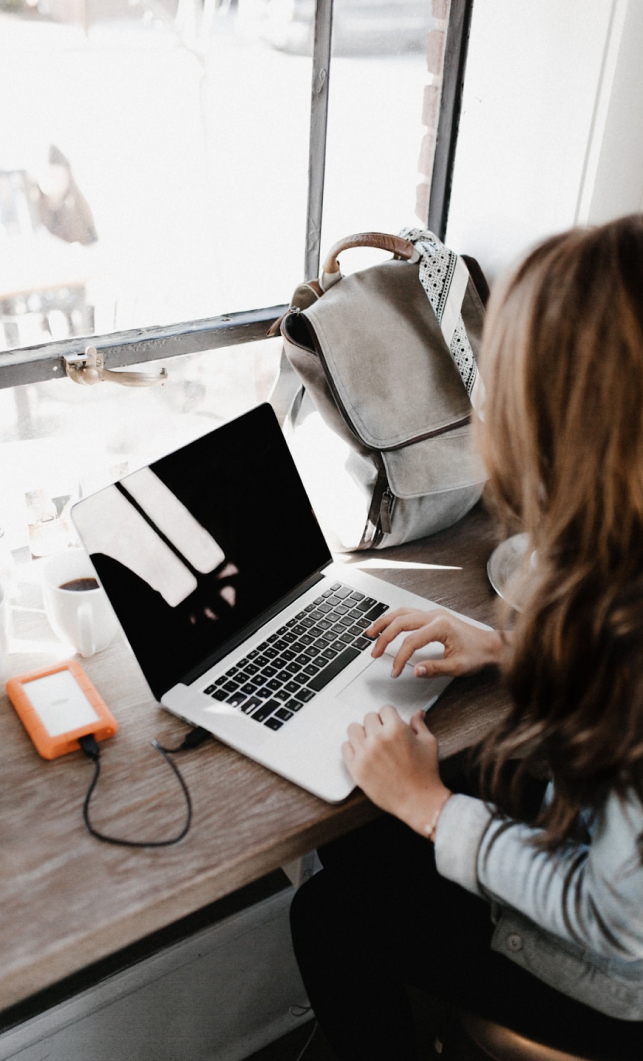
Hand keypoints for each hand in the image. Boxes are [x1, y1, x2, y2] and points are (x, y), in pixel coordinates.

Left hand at [342, 706, 450, 835]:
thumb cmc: (426, 773)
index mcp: (396, 729)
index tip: (391, 723)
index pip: (385, 709)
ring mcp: (364, 753)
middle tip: (384, 735)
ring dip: (362, 733)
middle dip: (377, 724)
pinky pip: (345, 747)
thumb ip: (419, 725)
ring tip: (371, 742)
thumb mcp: (428, 743)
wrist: (418, 801)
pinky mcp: (356, 768)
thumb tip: (418, 713)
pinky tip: (363, 753)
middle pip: (368, 717)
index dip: (390, 716)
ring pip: (353, 729)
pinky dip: (353, 748)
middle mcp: (378, 738)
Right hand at [368, 607, 504, 677]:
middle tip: (374, 653)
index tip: (395, 671)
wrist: (491, 645)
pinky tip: (387, 626)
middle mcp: (435, 616)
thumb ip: (435, 669)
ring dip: (385, 622)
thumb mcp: (458, 667)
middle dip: (384, 638)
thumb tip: (415, 670)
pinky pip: (408, 613)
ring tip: (371, 633)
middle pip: (400, 622)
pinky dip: (394, 619)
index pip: (411, 641)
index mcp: (440, 626)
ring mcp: (434, 613)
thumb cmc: (478, 654)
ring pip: (402, 612)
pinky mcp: (434, 616)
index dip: (400, 658)